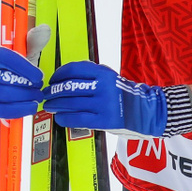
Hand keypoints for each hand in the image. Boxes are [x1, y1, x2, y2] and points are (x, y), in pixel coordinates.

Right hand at [0, 46, 44, 118]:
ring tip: (37, 97)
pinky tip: (30, 107)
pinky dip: (18, 111)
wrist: (4, 84)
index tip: (40, 75)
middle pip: (5, 80)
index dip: (25, 68)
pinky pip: (1, 111)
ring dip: (25, 98)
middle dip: (28, 86)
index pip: (5, 58)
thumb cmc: (14, 67)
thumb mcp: (24, 52)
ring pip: (5, 96)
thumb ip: (34, 41)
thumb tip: (44, 29)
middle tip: (40, 88)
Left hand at [43, 61, 170, 136]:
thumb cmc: (123, 94)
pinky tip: (60, 118)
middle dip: (53, 92)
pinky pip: (77, 119)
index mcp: (104, 73)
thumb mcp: (110, 78)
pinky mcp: (103, 121)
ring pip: (70, 104)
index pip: (74, 69)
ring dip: (55, 105)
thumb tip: (63, 78)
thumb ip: (91, 75)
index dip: (58, 75)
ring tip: (50, 106)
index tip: (52, 80)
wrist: (144, 111)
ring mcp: (103, 105)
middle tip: (46, 95)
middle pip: (69, 87)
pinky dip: (64, 118)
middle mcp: (103, 87)